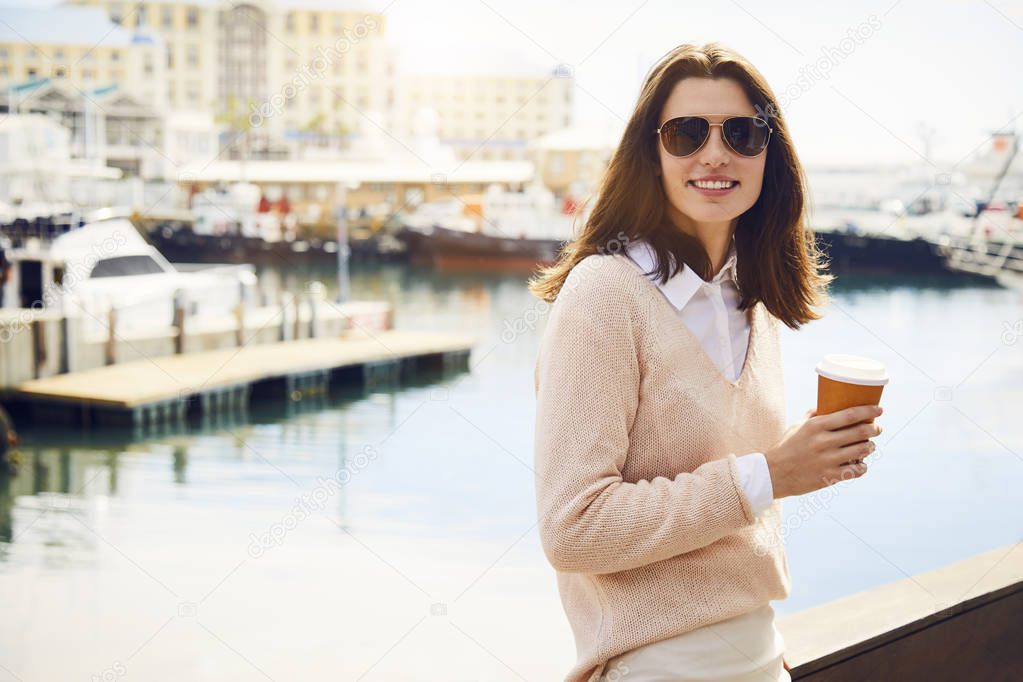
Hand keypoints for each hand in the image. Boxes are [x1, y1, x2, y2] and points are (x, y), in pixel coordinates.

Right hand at [764, 404, 882, 498]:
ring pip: (862, 451)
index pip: (850, 415)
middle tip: (877, 429)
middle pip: (860, 432)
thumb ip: (812, 416)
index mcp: (816, 426)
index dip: (869, 411)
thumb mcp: (796, 427)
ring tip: (870, 446)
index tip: (879, 409)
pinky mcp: (829, 476)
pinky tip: (861, 464)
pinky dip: (863, 467)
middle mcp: (823, 442)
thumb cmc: (786, 447)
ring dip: (870, 447)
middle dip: (874, 429)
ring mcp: (827, 460)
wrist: (774, 473)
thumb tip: (826, 405)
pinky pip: (857, 471)